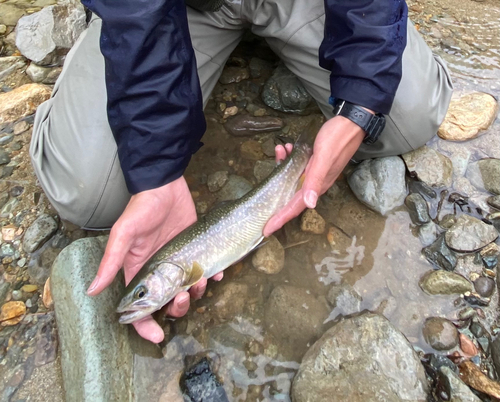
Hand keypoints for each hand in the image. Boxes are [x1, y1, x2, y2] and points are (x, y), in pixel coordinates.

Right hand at [86, 176, 222, 342]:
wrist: (165, 186)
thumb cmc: (141, 209)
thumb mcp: (124, 234)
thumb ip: (111, 261)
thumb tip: (92, 290)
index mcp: (139, 273)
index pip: (139, 308)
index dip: (145, 326)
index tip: (158, 337)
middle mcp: (159, 273)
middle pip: (167, 303)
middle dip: (176, 308)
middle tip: (182, 296)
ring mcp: (179, 263)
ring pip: (188, 291)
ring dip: (196, 293)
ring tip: (200, 281)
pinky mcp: (195, 251)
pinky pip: (206, 271)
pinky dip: (213, 276)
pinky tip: (216, 273)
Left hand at [263, 116, 365, 236]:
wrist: (352, 122)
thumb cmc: (337, 138)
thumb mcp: (323, 158)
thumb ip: (315, 180)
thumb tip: (310, 204)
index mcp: (317, 185)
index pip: (295, 207)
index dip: (280, 219)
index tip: (266, 230)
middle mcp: (315, 182)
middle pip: (290, 197)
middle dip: (275, 198)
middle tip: (261, 200)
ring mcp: (315, 173)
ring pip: (292, 179)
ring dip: (282, 168)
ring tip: (279, 150)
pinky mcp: (314, 163)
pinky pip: (298, 166)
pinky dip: (289, 158)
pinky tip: (286, 147)